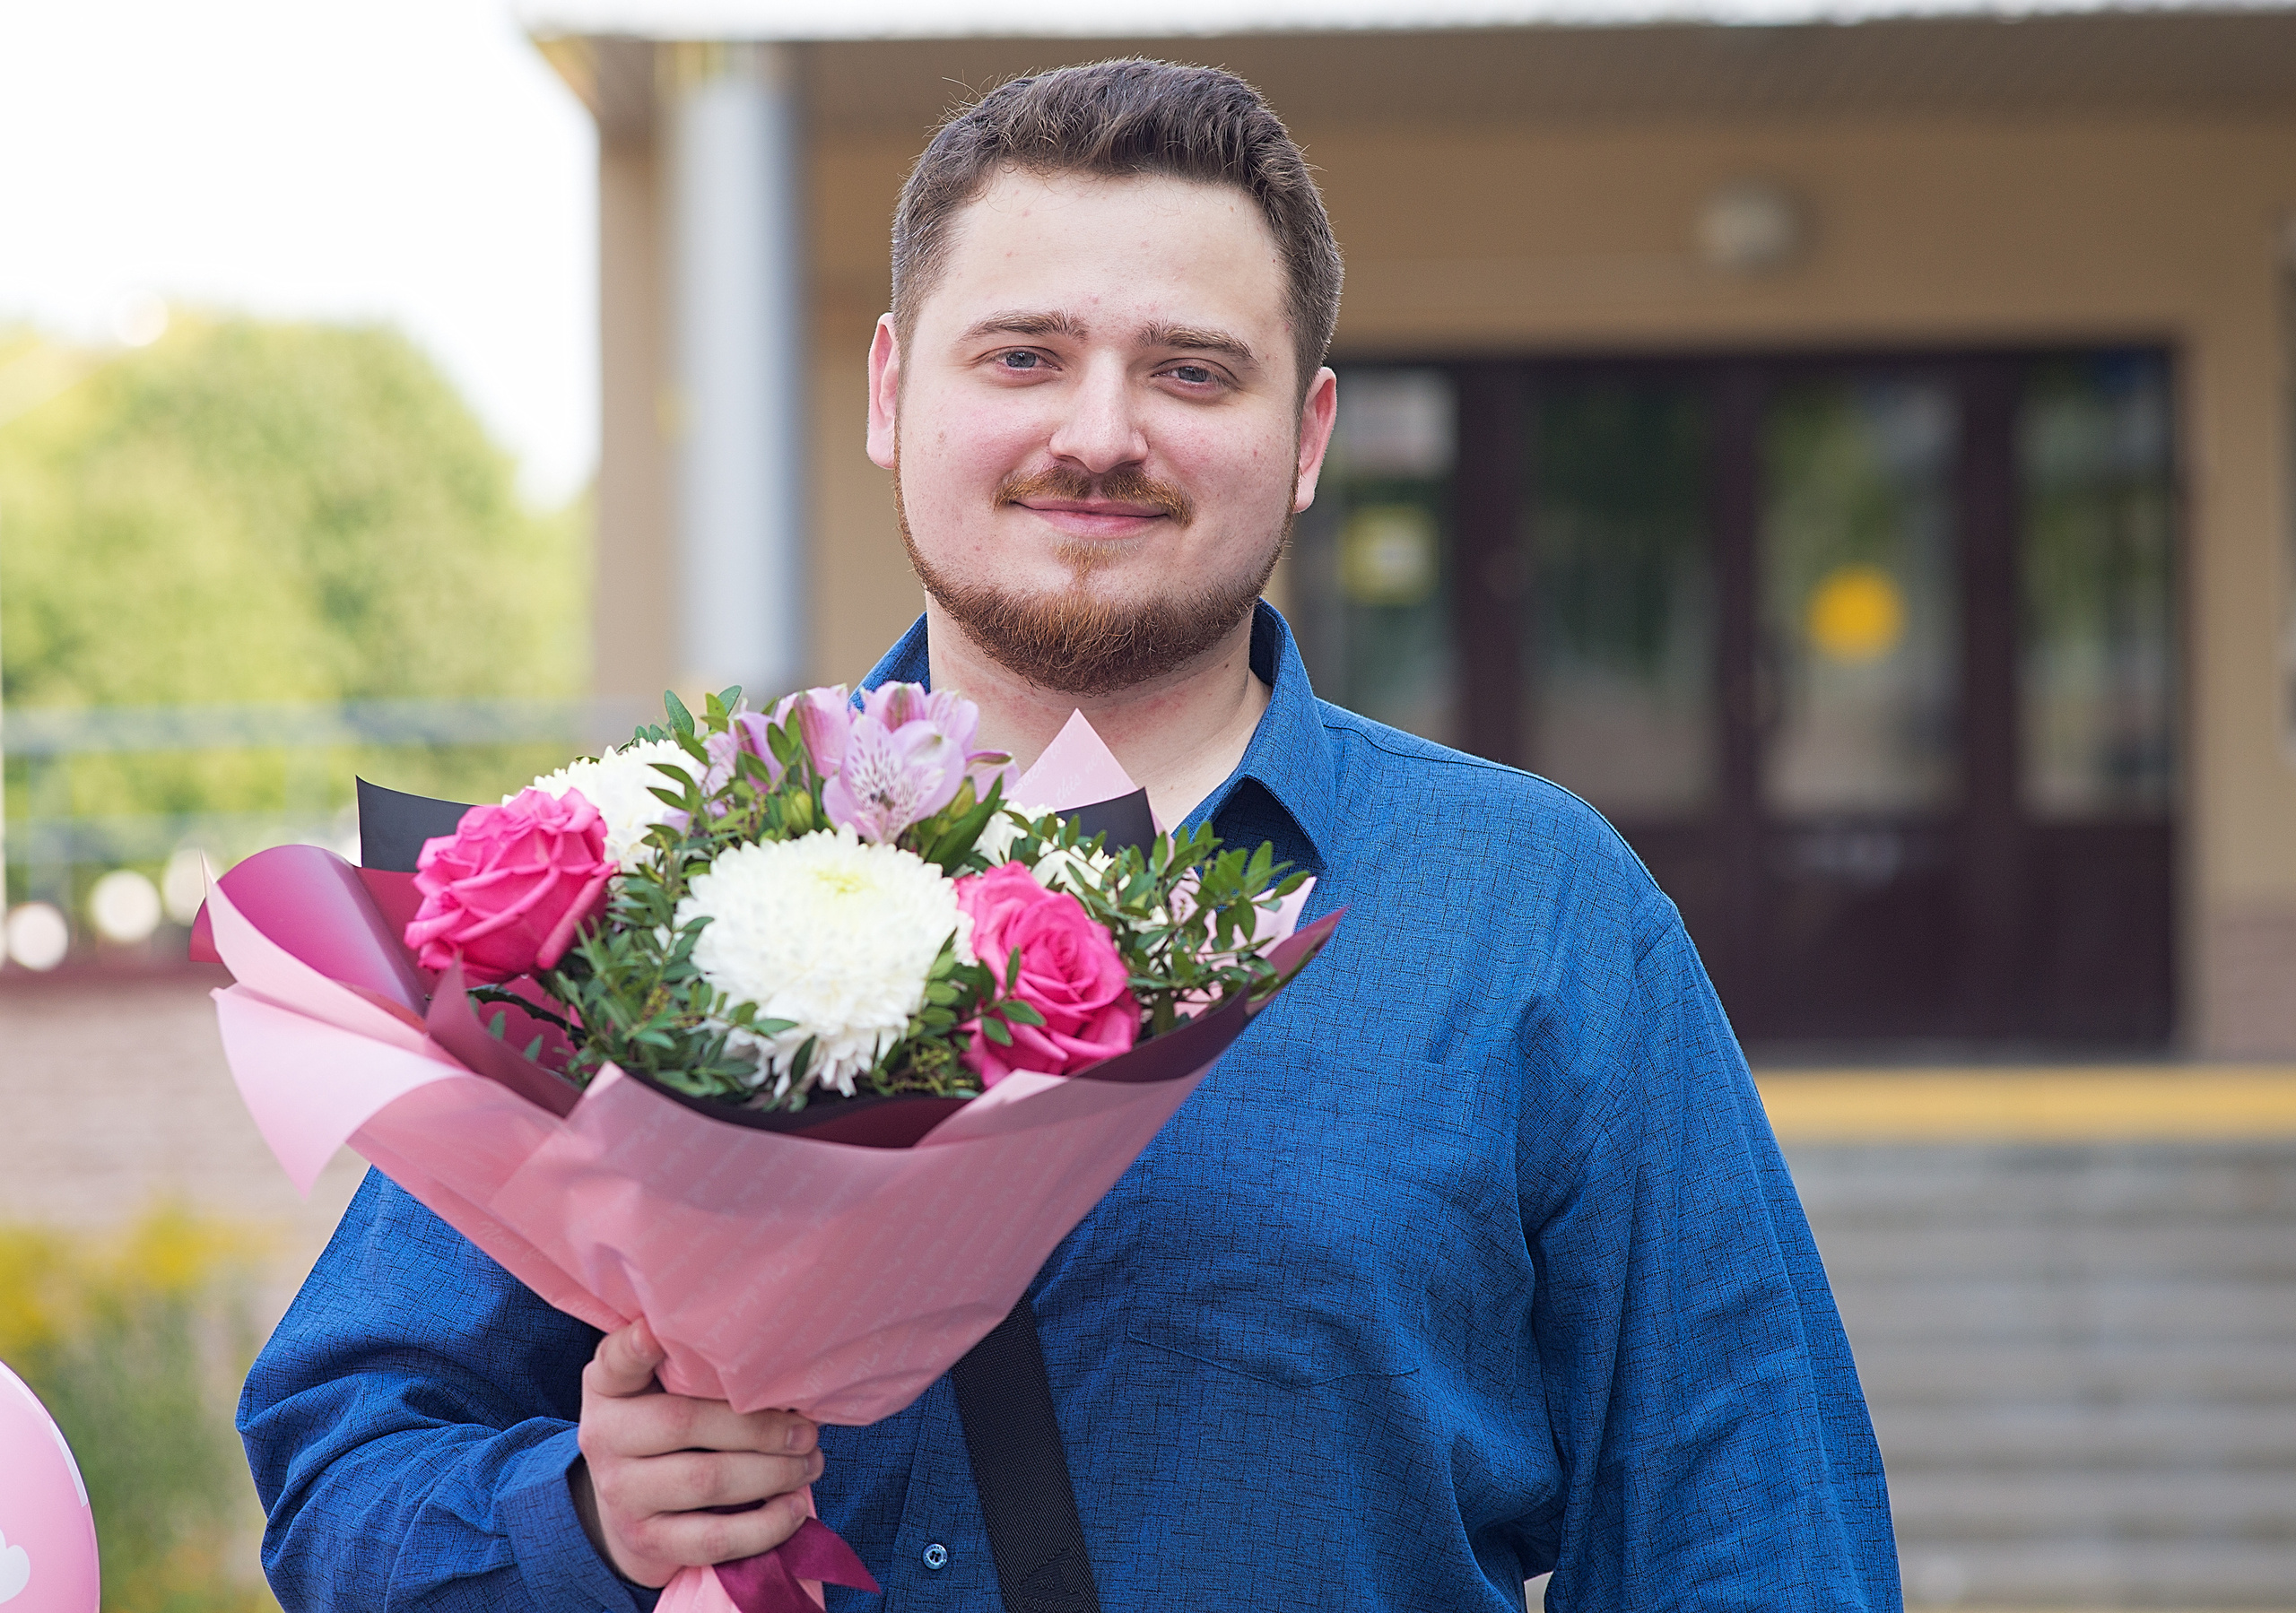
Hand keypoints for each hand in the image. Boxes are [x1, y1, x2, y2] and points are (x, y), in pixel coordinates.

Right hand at [570, 1319, 823, 1587]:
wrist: (633, 1505)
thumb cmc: (665, 1424)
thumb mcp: (659, 1385)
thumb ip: (689, 1365)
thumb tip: (775, 1358)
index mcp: (609, 1386)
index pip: (617, 1360)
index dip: (636, 1346)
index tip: (656, 1332)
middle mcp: (603, 1435)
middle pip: (683, 1422)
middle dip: (759, 1426)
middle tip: (808, 1429)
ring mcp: (620, 1493)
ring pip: (706, 1480)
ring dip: (773, 1472)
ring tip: (811, 1461)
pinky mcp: (647, 1540)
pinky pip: (713, 1538)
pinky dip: (764, 1526)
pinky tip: (795, 1507)